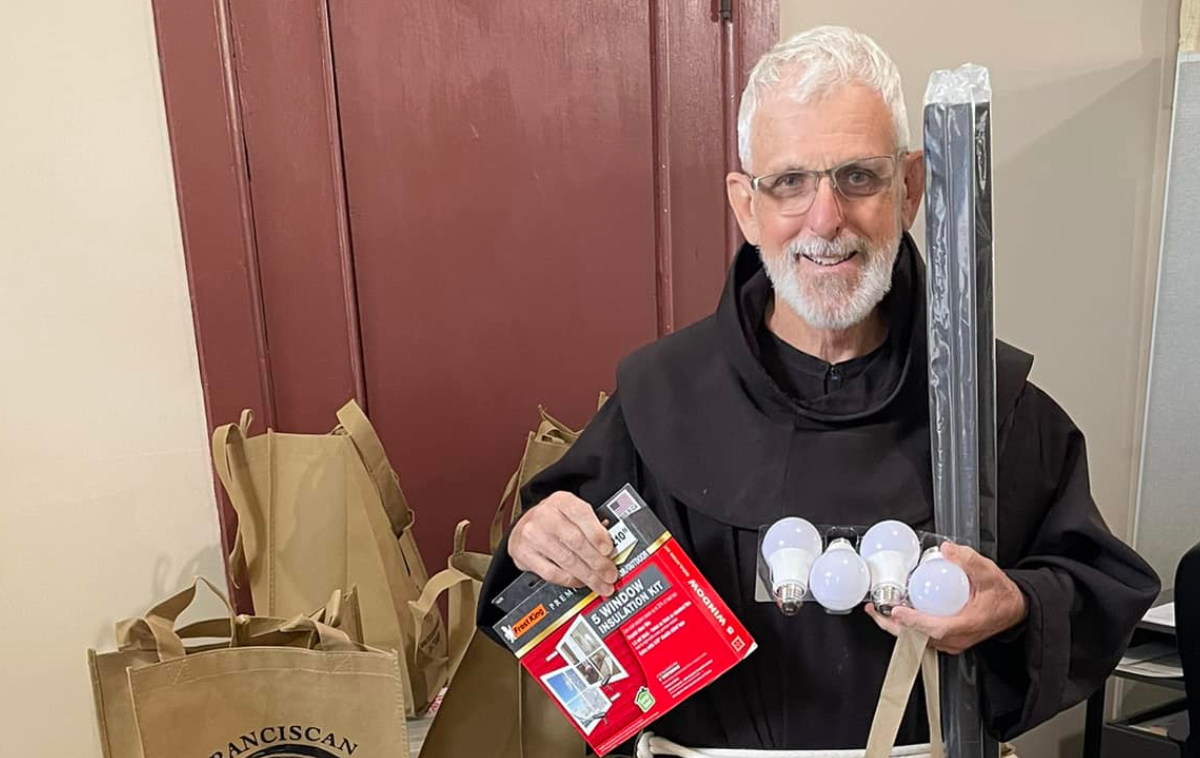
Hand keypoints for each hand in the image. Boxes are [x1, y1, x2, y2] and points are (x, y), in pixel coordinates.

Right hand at [508, 491, 616, 595]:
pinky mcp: (524, 554)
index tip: (609, 550)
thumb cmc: (554, 520)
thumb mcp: (572, 513)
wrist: (524, 526)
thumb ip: (591, 526)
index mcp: (561, 501)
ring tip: (601, 584)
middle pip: (576, 541)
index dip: (597, 534)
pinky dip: (570, 580)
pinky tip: (581, 582)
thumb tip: (611, 549)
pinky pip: (552, 573)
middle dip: (597, 562)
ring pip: (566, 560)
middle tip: (610, 574)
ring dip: (588, 576)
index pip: (581, 515)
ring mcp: (532, 535)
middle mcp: (545, 515)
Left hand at [865, 542, 1027, 653]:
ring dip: (897, 628)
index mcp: (967, 624)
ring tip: (878, 612)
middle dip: (893, 626)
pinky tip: (897, 616)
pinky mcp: (950, 640)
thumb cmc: (1003, 596)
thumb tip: (948, 550)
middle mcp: (957, 638)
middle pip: (919, 638)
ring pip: (919, 640)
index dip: (914, 621)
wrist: (1016, 609)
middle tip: (874, 611)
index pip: (935, 628)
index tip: (897, 611)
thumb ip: (969, 560)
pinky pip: (924, 638)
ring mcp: (953, 642)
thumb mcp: (990, 573)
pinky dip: (908, 628)